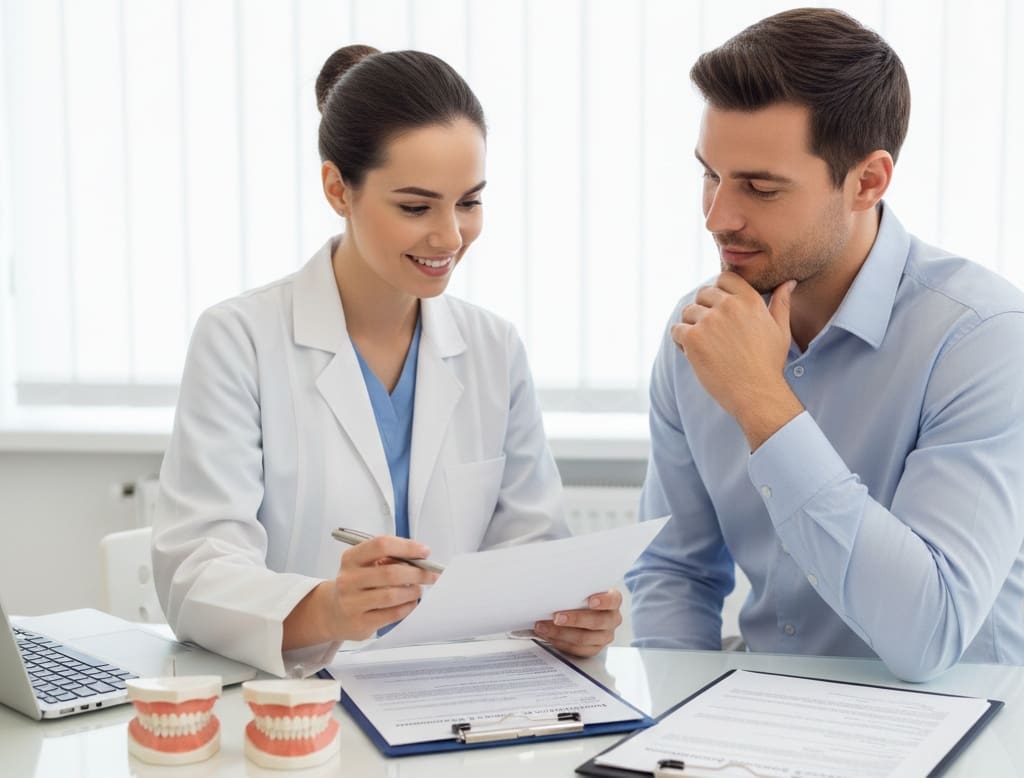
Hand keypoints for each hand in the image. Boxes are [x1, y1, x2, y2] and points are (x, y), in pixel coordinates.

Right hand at [284, 536, 439, 648]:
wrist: (332, 612)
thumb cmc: (356, 584)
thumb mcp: (364, 564)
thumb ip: (388, 558)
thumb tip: (419, 558)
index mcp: (351, 558)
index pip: (381, 545)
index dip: (407, 547)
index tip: (424, 551)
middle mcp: (348, 579)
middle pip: (391, 572)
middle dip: (417, 573)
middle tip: (431, 574)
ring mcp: (352, 603)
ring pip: (393, 595)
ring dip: (413, 592)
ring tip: (418, 590)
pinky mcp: (360, 623)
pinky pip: (393, 614)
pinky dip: (408, 607)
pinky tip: (410, 602)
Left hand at [533, 589, 622, 656]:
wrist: (585, 611)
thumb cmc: (583, 596)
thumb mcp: (583, 588)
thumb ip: (576, 587)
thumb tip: (553, 581)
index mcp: (613, 601)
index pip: (613, 600)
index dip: (603, 601)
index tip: (590, 601)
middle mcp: (612, 619)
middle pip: (596, 622)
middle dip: (574, 620)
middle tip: (556, 617)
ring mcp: (605, 636)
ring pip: (584, 638)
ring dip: (560, 633)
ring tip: (543, 627)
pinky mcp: (594, 648)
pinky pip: (577, 649)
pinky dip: (560, 642)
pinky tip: (548, 635)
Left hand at [672, 272, 802, 449]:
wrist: (757, 394)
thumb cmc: (769, 364)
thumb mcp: (780, 330)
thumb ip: (781, 303)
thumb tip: (788, 282)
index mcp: (749, 300)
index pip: (724, 278)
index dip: (719, 292)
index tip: (720, 309)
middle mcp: (728, 305)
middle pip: (703, 293)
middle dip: (704, 309)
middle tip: (712, 333)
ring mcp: (709, 321)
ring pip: (688, 312)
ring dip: (691, 325)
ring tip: (705, 346)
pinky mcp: (693, 338)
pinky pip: (677, 330)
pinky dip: (681, 341)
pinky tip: (694, 354)